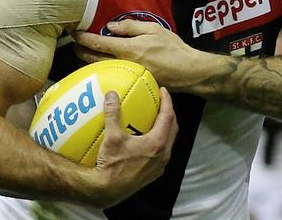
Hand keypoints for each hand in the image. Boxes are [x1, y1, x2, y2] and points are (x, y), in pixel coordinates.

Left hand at [73, 21, 208, 90]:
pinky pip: (112, 76)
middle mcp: (124, 64)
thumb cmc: (173, 48)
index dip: (83, 38)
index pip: (98, 44)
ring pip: (101, 70)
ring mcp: (127, 76)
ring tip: (84, 55)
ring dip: (89, 63)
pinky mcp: (132, 84)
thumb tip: (110, 27)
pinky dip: (103, 70)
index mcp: (128, 49)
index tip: (74, 33)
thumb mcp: (154, 29)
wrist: (187, 71)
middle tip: (75, 45)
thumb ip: (131, 27)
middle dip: (80, 51)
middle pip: (93, 59)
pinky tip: (102, 67)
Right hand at [88, 87, 177, 207]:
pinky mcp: (154, 173)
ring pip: (169, 141)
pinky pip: (162, 152)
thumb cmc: (111, 164)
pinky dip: (159, 140)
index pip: (168, 116)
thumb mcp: (111, 136)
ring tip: (156, 118)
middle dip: (169, 113)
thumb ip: (113, 113)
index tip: (163, 91)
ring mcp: (160, 165)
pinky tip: (147, 138)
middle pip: (173, 128)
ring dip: (166, 127)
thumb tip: (111, 94)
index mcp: (157, 143)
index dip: (167, 101)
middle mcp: (163, 154)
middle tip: (162, 102)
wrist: (107, 191)